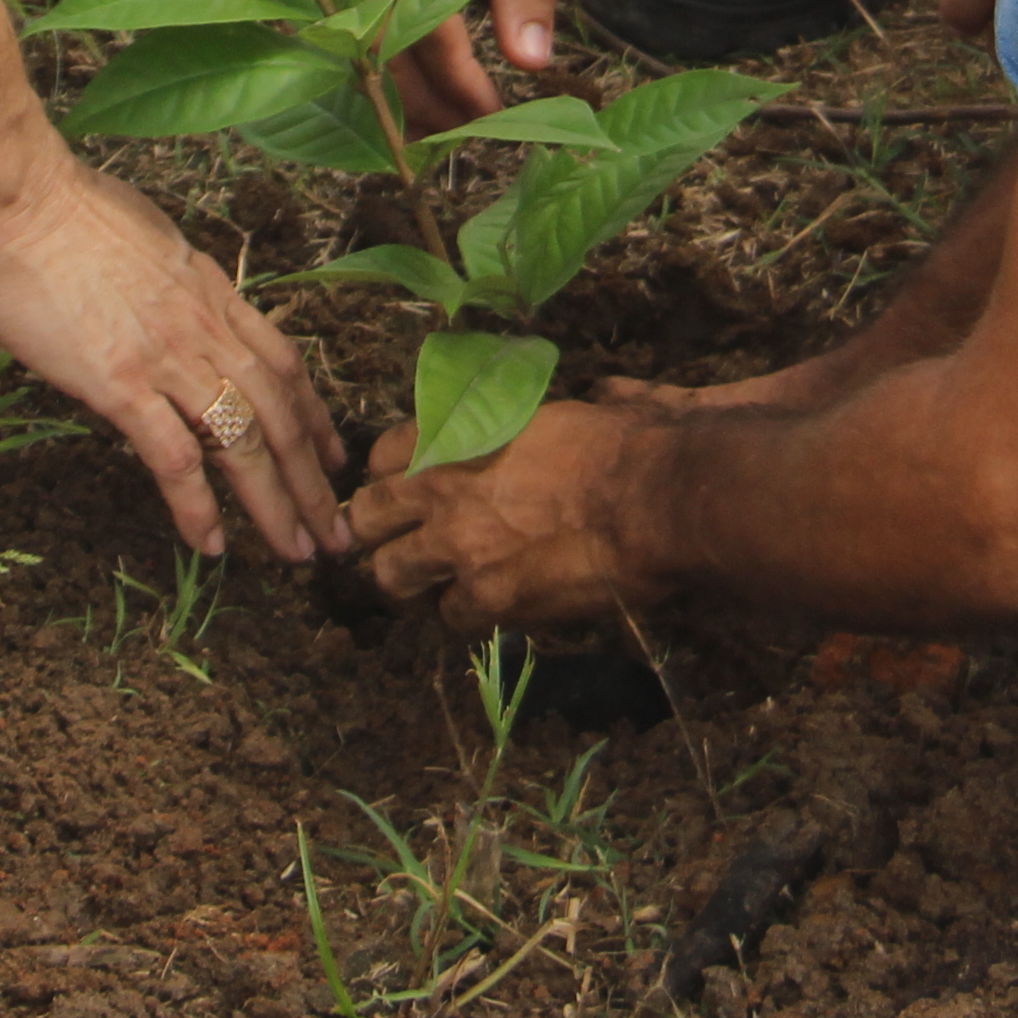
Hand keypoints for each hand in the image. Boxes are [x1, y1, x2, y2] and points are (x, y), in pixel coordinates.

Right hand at [0, 155, 347, 561]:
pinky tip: (212, 543)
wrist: (19, 199)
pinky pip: (174, 457)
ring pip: (245, 441)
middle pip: (280, 413)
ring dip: (276, 503)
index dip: (315, 415)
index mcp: (210, 292)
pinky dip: (199, 505)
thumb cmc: (60, 210)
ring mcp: (167, 357)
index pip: (284, 363)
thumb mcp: (143, 241)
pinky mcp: (121, 383)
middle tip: (337, 531)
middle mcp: (204, 327)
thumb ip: (166, 282)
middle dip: (314, 479)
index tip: (334, 457)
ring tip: (297, 552)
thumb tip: (165, 298)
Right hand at [338, 0, 584, 129]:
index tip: (497, 120)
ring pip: (359, 20)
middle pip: (378, 34)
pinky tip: (422, 69)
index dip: (457, 83)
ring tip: (446, 121)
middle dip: (419, 98)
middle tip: (472, 140)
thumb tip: (529, 63)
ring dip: (397, 76)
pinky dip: (386, 36)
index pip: (425, 23)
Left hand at [348, 399, 653, 627]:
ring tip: (431, 586)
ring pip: (390, 575)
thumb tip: (560, 402)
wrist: (652, 500)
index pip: (381, 456)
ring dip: (409, 581)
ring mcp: (458, 547)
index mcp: (455, 435)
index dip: (390, 476)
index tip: (406, 489)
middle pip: (365, 518)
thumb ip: (518, 418)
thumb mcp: (553, 409)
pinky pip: (449, 615)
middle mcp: (442, 489)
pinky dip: (464, 613)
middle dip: (377, 531)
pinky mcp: (487, 597)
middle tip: (401, 541)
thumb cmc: (618, 443)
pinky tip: (486, 606)